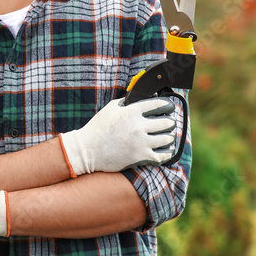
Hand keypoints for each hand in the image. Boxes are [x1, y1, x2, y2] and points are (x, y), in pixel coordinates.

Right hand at [59, 97, 175, 175]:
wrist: (86, 150)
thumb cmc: (97, 128)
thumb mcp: (110, 109)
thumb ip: (126, 102)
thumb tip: (140, 98)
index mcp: (131, 112)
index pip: (158, 104)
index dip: (166, 105)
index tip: (168, 107)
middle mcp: (138, 126)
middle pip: (166, 122)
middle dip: (169, 122)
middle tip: (169, 123)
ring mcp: (141, 142)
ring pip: (167, 138)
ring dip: (169, 137)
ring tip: (167, 137)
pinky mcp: (141, 156)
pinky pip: (162, 155)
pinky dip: (166, 152)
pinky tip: (166, 150)